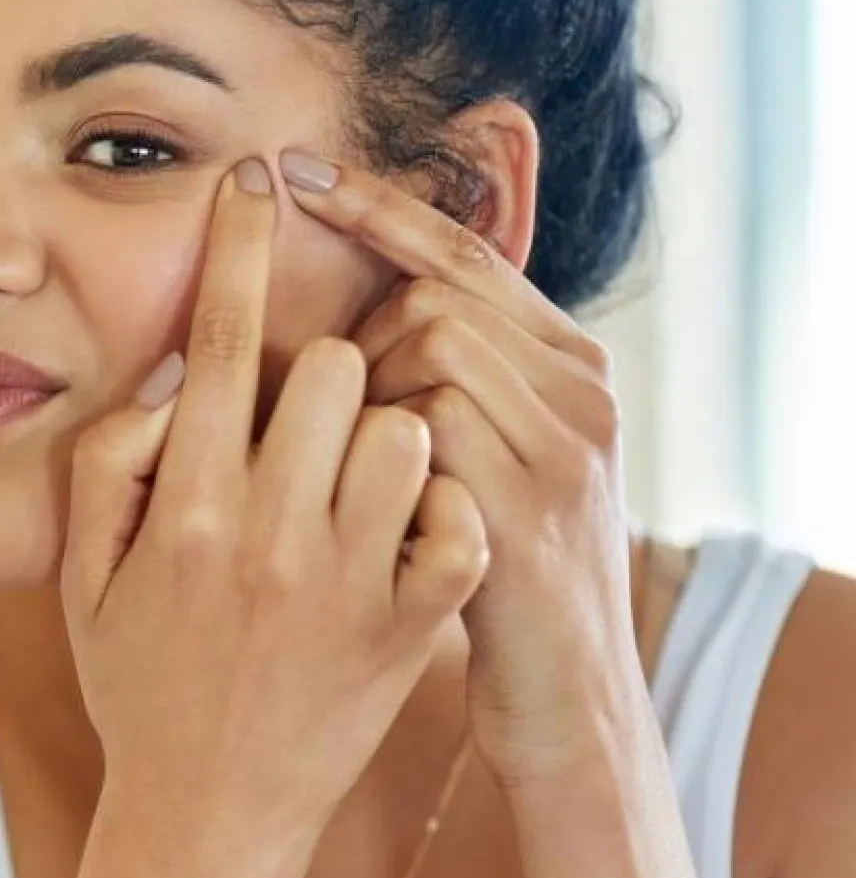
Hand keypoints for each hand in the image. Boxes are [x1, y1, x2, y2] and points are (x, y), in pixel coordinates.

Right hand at [60, 157, 489, 875]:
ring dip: (389, 430)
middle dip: (329, 362)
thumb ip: (108, 469)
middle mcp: (268, 532)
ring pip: (405, 430)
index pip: (218, 343)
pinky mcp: (408, 629)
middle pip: (332, 367)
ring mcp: (346, 582)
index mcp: (185, 507)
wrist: (209, 821)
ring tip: (361, 475)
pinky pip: (457, 522)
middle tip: (315, 406)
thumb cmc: (140, 687)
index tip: (257, 181)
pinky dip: (445, 512)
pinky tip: (414, 533)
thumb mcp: (83, 582)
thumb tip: (165, 387)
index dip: (239, 248)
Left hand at [277, 148, 648, 794]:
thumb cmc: (506, 575)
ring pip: (430, 349)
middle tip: (333, 418)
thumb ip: (471, 381)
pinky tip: (368, 503)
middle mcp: (582, 392)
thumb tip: (379, 309)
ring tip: (355, 472)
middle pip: (435, 298)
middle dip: (362, 340)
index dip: (379, 206)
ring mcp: (563, 451)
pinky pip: (425, 430)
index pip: (465, 253)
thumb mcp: (509, 459)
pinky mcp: (525, 514)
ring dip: (368, 399)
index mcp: (571, 366)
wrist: (571, 706)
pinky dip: (380, 453)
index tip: (295, 172)